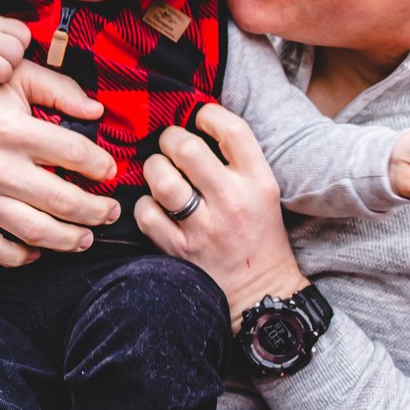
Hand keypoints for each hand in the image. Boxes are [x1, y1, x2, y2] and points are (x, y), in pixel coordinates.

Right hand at [0, 61, 121, 265]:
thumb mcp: (14, 78)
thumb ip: (58, 88)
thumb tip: (97, 110)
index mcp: (14, 131)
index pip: (73, 153)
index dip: (101, 165)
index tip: (110, 171)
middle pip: (61, 200)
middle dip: (96, 211)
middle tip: (111, 212)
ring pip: (35, 232)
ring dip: (70, 240)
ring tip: (87, 237)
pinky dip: (21, 258)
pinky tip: (40, 250)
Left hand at [136, 103, 304, 324]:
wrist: (261, 295)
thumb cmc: (259, 237)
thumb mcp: (264, 193)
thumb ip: (238, 162)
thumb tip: (196, 125)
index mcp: (259, 182)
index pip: (233, 130)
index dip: (208, 114)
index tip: (199, 118)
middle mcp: (232, 202)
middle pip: (187, 148)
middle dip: (170, 139)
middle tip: (170, 145)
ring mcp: (204, 228)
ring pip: (161, 178)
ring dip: (154, 169)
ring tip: (160, 172)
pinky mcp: (179, 250)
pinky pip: (146, 213)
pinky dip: (145, 205)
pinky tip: (155, 206)